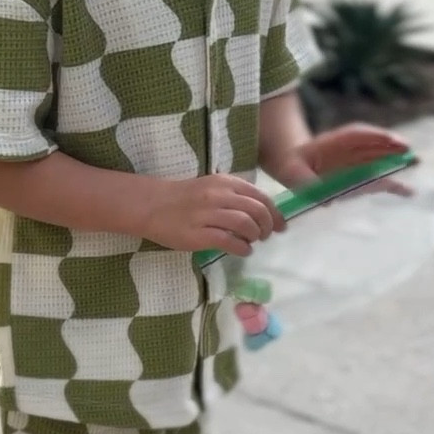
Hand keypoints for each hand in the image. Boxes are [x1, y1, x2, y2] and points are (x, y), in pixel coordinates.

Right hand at [142, 174, 283, 257]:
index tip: (280, 226)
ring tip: (251, 242)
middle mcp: (219, 196)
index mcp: (226, 183)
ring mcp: (208, 215)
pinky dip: (242, 248)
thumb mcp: (212, 187)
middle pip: (257, 211)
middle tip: (266, 236)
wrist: (152, 205)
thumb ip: (235, 196)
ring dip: (255, 237)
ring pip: (245, 225)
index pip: (260, 197)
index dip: (275, 213)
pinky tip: (242, 251)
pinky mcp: (199, 234)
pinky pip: (229, 242)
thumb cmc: (184, 198)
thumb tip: (262, 213)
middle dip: (268, 227)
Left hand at [273, 125, 409, 190]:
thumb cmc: (293, 167)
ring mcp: (358, 163)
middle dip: (391, 147)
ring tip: (415, 162)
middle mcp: (351, 151)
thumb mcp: (292, 173)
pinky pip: (379, 181)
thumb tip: (325, 200)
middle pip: (374, 146)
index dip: (373, 136)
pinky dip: (393, 186)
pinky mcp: (361, 179)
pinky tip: (410, 192)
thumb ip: (306, 184)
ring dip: (397, 162)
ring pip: (381, 161)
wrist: (294, 167)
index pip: (356, 135)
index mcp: (333, 142)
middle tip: (408, 150)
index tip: (389, 138)